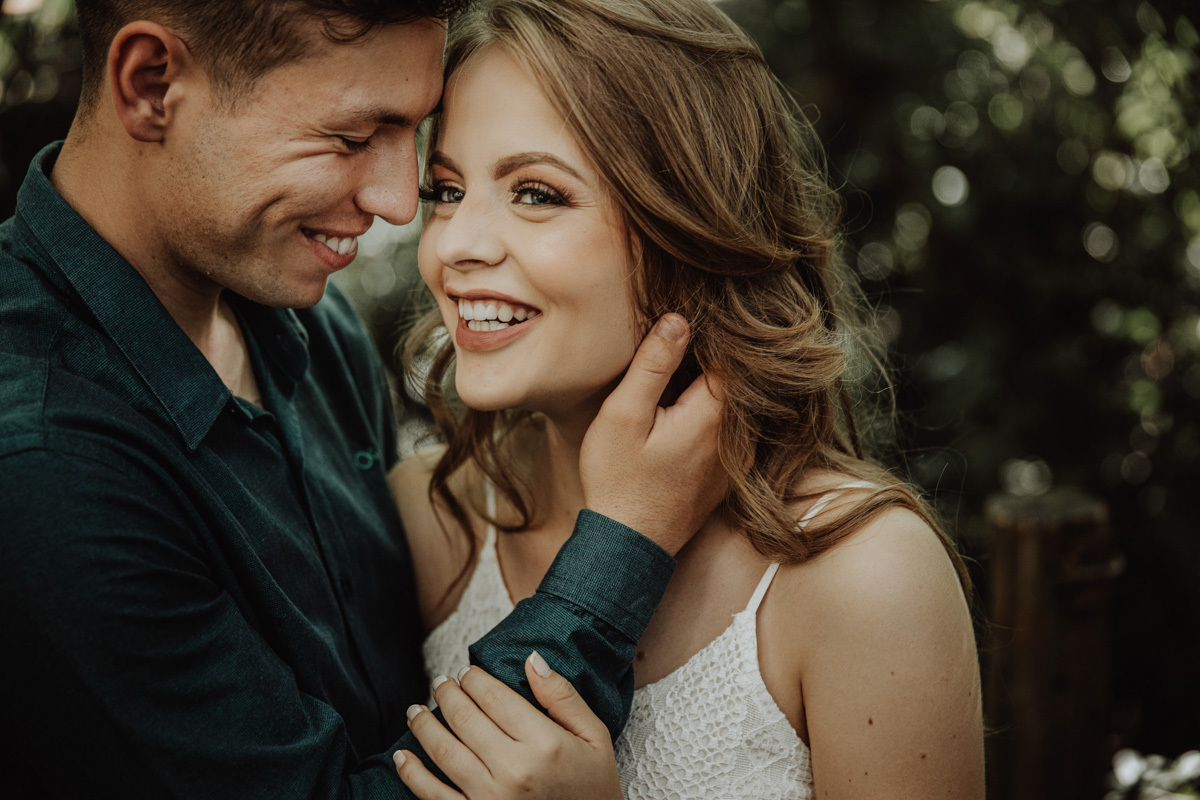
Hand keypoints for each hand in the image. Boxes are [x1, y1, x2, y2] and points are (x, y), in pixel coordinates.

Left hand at [395, 653, 622, 799]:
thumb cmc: (593, 785)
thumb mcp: (594, 736)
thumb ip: (563, 696)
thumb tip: (531, 659)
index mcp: (544, 744)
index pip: (494, 698)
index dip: (474, 679)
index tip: (466, 672)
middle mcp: (514, 770)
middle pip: (465, 719)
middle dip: (447, 694)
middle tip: (440, 683)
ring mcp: (490, 799)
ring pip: (444, 751)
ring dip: (424, 725)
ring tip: (416, 710)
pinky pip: (433, 796)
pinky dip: (412, 775)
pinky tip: (403, 756)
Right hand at [579, 313, 724, 554]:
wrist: (627, 547)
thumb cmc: (618, 481)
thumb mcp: (624, 415)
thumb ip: (653, 365)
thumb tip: (679, 320)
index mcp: (714, 413)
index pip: (728, 354)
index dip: (706, 335)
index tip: (684, 323)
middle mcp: (737, 436)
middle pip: (734, 380)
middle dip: (710, 359)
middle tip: (678, 344)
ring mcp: (735, 460)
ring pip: (732, 407)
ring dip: (712, 389)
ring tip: (680, 375)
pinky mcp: (726, 477)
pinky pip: (728, 432)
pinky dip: (712, 417)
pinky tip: (683, 414)